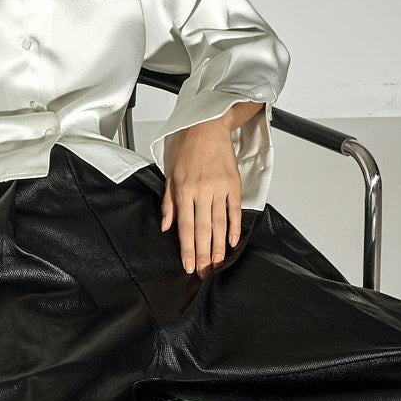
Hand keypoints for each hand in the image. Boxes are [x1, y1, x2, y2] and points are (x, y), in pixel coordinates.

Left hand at [160, 117, 242, 278]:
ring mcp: (219, 187)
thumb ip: (169, 203)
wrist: (207, 128)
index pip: (185, 226)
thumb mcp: (171, 175)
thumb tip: (166, 227)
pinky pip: (234, 210)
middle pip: (202, 229)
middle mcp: (201, 190)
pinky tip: (232, 242)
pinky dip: (234, 227)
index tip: (189, 266)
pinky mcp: (233, 184)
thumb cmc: (187, 151)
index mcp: (184, 190)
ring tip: (218, 264)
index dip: (187, 248)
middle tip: (205, 273)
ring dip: (219, 246)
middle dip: (203, 254)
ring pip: (219, 223)